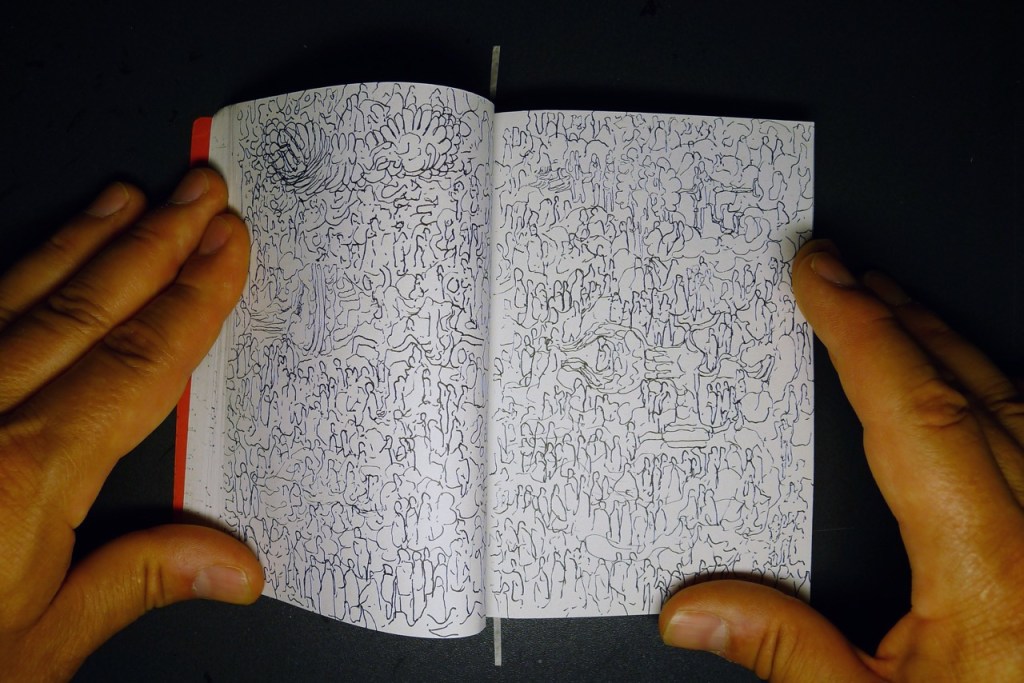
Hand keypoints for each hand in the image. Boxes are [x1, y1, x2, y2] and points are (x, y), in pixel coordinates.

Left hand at [0, 169, 262, 680]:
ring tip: (127, 200)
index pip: (137, 362)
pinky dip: (7, 283)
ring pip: (12, 300)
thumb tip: (237, 566)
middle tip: (199, 188)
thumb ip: (128, 585)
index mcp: (21, 477)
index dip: (193, 297)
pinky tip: (30, 262)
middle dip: (152, 243)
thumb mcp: (31, 656)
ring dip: (80, 243)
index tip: (228, 243)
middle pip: (82, 309)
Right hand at [660, 240, 1023, 680]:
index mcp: (992, 566)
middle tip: (840, 271)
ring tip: (890, 307)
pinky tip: (971, 387)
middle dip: (894, 314)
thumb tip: (691, 610)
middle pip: (965, 384)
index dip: (858, 329)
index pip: (910, 409)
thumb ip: (786, 652)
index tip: (819, 273)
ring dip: (943, 342)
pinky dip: (992, 389)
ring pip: (1014, 397)